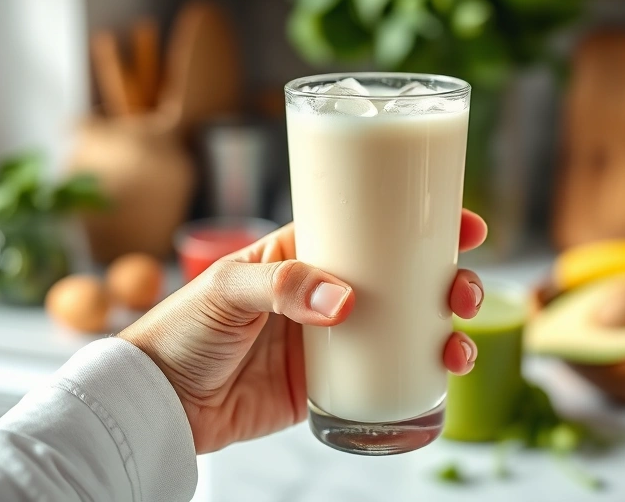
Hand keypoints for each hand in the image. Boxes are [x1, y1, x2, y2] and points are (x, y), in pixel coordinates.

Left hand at [120, 209, 487, 453]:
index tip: (463, 223)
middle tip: (463, 291)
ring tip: (460, 343)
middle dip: (444, 280)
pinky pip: (384, 374)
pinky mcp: (329, 383)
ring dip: (443, 329)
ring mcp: (331, 338)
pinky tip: (442, 375)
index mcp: (302, 253)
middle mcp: (325, 291)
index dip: (418, 223)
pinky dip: (419, 374)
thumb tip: (345, 302)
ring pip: (404, 326)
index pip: (370, 227)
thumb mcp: (224, 291)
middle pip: (402, 277)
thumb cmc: (181, 330)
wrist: (161, 401)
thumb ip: (281, 287)